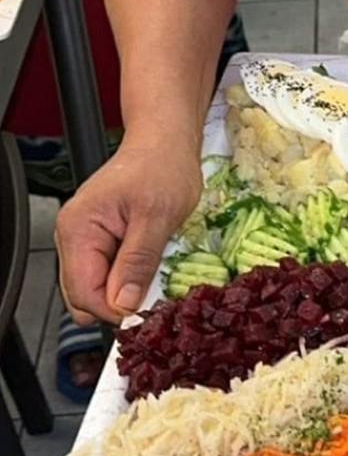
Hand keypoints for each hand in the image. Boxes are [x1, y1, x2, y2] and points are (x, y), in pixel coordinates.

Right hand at [55, 139, 201, 324]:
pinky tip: (152, 266)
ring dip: (127, 290)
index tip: (146, 312)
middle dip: (118, 303)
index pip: (83, 293)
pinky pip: (109, 272)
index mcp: (79, 229)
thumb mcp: (158, 218)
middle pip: (84, 295)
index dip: (115, 309)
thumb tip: (124, 302)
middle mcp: (74, 236)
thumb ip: (138, 262)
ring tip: (156, 275)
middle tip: (155, 297)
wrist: (165, 144)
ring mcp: (86, 239)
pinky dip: (131, 277)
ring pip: (97, 287)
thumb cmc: (163, 169)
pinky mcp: (102, 240)